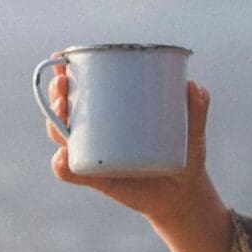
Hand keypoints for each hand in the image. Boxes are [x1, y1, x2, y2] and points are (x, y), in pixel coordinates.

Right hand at [43, 67, 224, 241]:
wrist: (184, 194)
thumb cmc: (184, 152)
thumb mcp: (193, 129)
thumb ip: (197, 108)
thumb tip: (194, 87)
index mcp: (113, 111)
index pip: (82, 87)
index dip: (66, 72)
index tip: (62, 57)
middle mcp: (96, 131)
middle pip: (64, 108)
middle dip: (56, 93)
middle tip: (63, 84)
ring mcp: (93, 155)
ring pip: (61, 136)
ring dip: (54, 122)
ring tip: (62, 112)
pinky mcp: (96, 179)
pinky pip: (70, 172)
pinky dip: (61, 165)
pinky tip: (63, 157)